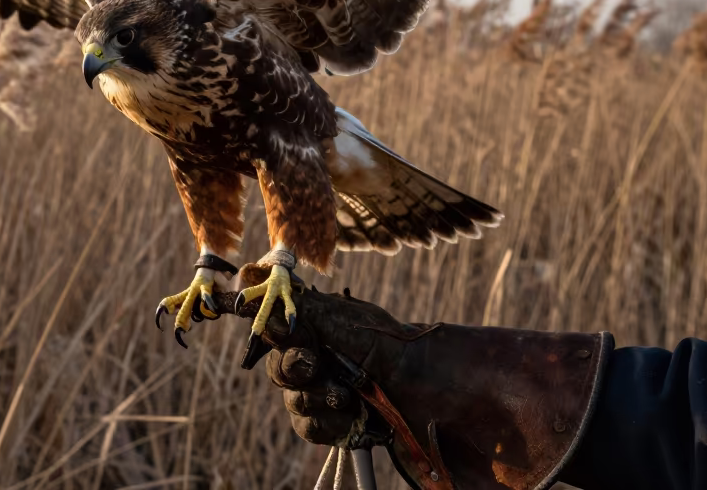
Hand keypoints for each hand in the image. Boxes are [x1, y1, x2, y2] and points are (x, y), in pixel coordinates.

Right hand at [242, 282, 606, 489]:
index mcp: (334, 327)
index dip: (276, 332)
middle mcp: (334, 358)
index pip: (284, 328)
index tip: (283, 334)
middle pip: (284, 368)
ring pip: (295, 404)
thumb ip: (299, 307)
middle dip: (296, 371)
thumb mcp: (353, 323)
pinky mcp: (351, 432)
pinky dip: (330, 428)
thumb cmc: (411, 354)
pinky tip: (357, 424)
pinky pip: (315, 431)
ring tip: (346, 403)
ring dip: (314, 403)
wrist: (460, 404)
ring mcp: (341, 396)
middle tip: (316, 370)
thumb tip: (247, 275)